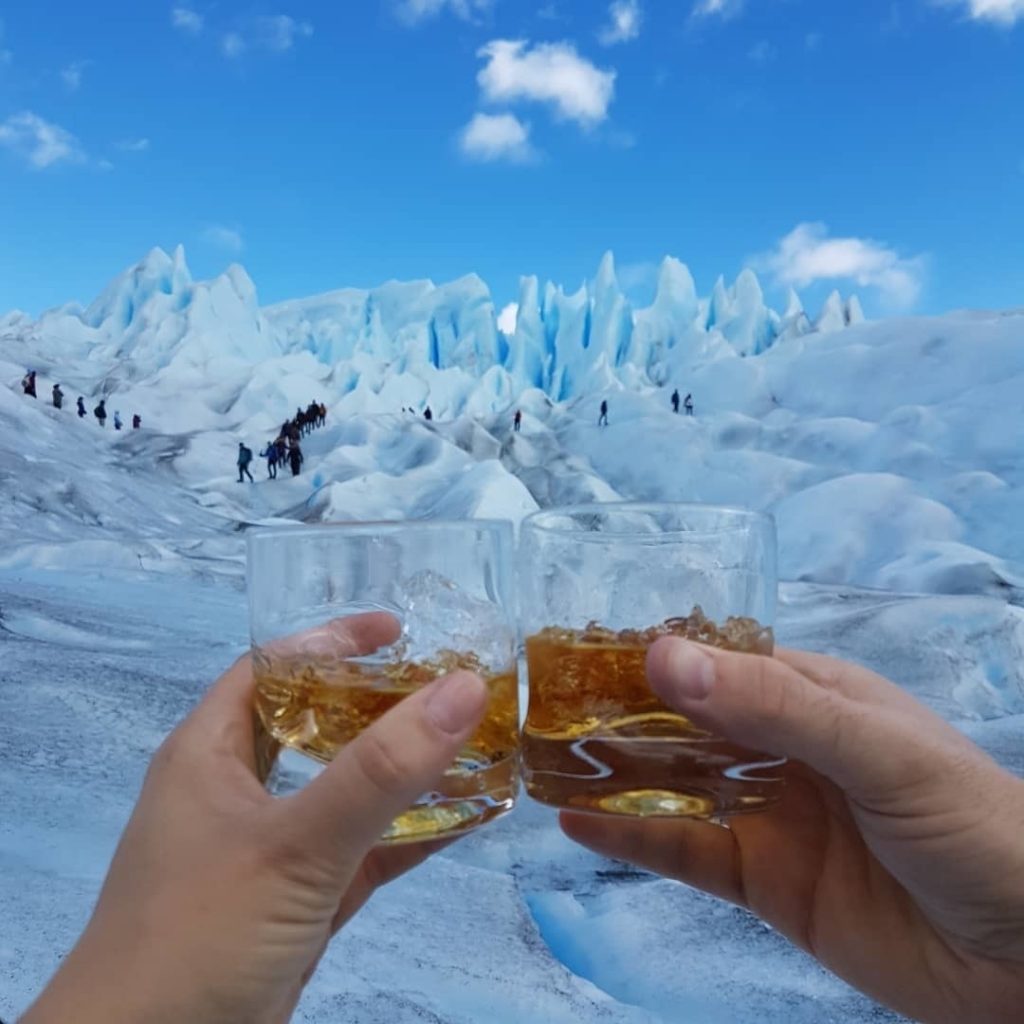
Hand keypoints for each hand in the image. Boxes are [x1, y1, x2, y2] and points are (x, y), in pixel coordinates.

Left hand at [22, 613, 487, 1023]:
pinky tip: (466, 819)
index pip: (272, 669)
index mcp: (208, 753)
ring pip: (342, 792)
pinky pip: (360, 854)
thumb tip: (464, 688)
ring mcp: (265, 852)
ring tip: (468, 742)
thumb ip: (380, 771)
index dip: (331, 639)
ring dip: (401, 772)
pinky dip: (408, 836)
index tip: (402, 629)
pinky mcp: (294, 905)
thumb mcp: (294, 843)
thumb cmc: (200, 933)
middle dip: (379, 703)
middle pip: (314, 725)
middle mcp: (234, 793)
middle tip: (446, 684)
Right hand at [561, 638, 1023, 1023]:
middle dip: (620, 712)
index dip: (653, 654)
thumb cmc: (970, 824)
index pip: (718, 660)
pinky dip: (631, 837)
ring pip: (675, 784)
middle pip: (686, 721)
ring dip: (613, 772)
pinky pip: (684, 852)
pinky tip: (577, 823)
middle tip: (539, 706)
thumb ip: (773, 706)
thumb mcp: (876, 750)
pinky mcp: (762, 880)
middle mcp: (782, 746)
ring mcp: (768, 813)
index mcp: (813, 694)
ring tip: (543, 758)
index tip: (576, 649)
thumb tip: (663, 657)